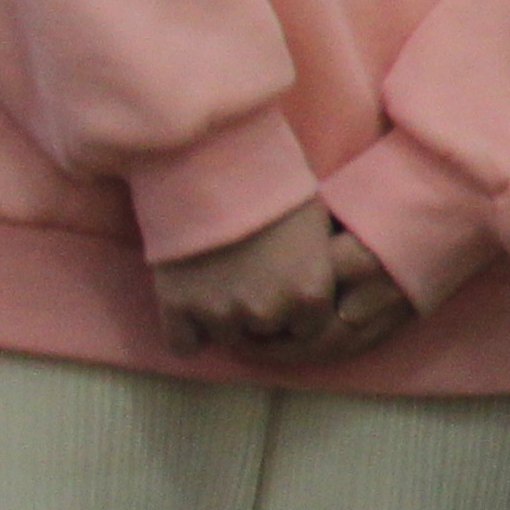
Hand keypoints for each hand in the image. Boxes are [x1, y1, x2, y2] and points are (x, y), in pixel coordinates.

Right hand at [155, 201, 412, 363]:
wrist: (214, 166)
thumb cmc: (277, 187)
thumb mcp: (320, 227)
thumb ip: (321, 267)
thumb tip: (333, 285)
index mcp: (309, 296)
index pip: (309, 330)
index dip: (298, 311)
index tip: (287, 292)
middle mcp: (266, 313)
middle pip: (266, 336)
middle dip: (261, 317)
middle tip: (251, 285)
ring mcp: (218, 313)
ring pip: (225, 338)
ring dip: (224, 321)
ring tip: (221, 286)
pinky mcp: (177, 308)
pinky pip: (182, 343)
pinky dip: (186, 329)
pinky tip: (190, 305)